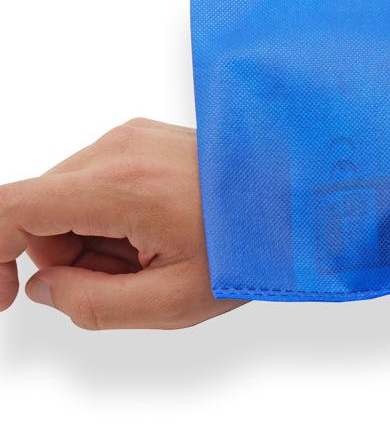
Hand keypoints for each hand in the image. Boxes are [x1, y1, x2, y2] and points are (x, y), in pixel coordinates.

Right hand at [0, 119, 243, 329]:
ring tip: (159, 254)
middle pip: (42, 211)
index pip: (10, 208)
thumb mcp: (174, 301)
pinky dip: (116, 218)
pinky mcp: (146, 137)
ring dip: (96, 240)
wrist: (309, 200)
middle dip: (69, 257)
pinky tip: (164, 232)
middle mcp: (116, 147)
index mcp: (118, 185)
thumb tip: (42, 288)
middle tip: (135, 278)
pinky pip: (100, 184)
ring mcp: (132, 137)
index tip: (5, 296)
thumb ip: (92, 304)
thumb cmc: (253, 248)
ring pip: (70, 199)